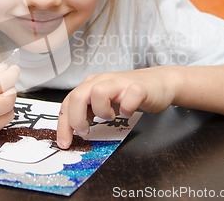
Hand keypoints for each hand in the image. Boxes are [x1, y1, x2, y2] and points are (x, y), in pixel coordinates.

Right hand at [0, 57, 18, 139]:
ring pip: (8, 113)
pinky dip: (2, 113)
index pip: (0, 83)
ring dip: (7, 100)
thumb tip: (4, 70)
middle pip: (7, 100)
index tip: (12, 70)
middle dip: (10, 87)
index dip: (10, 75)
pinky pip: (2, 124)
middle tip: (4, 82)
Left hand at [56, 68, 175, 148]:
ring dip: (101, 111)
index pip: (68, 102)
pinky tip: (128, 113)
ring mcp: (120, 83)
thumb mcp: (104, 101)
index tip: (64, 142)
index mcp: (91, 85)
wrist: (160, 83)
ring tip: (111, 117)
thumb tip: (74, 129)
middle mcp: (102, 81)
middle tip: (85, 132)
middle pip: (78, 96)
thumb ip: (89, 111)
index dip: (63, 124)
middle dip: (76, 119)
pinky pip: (128, 98)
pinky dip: (126, 110)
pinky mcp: (138, 87)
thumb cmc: (130, 94)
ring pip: (98, 93)